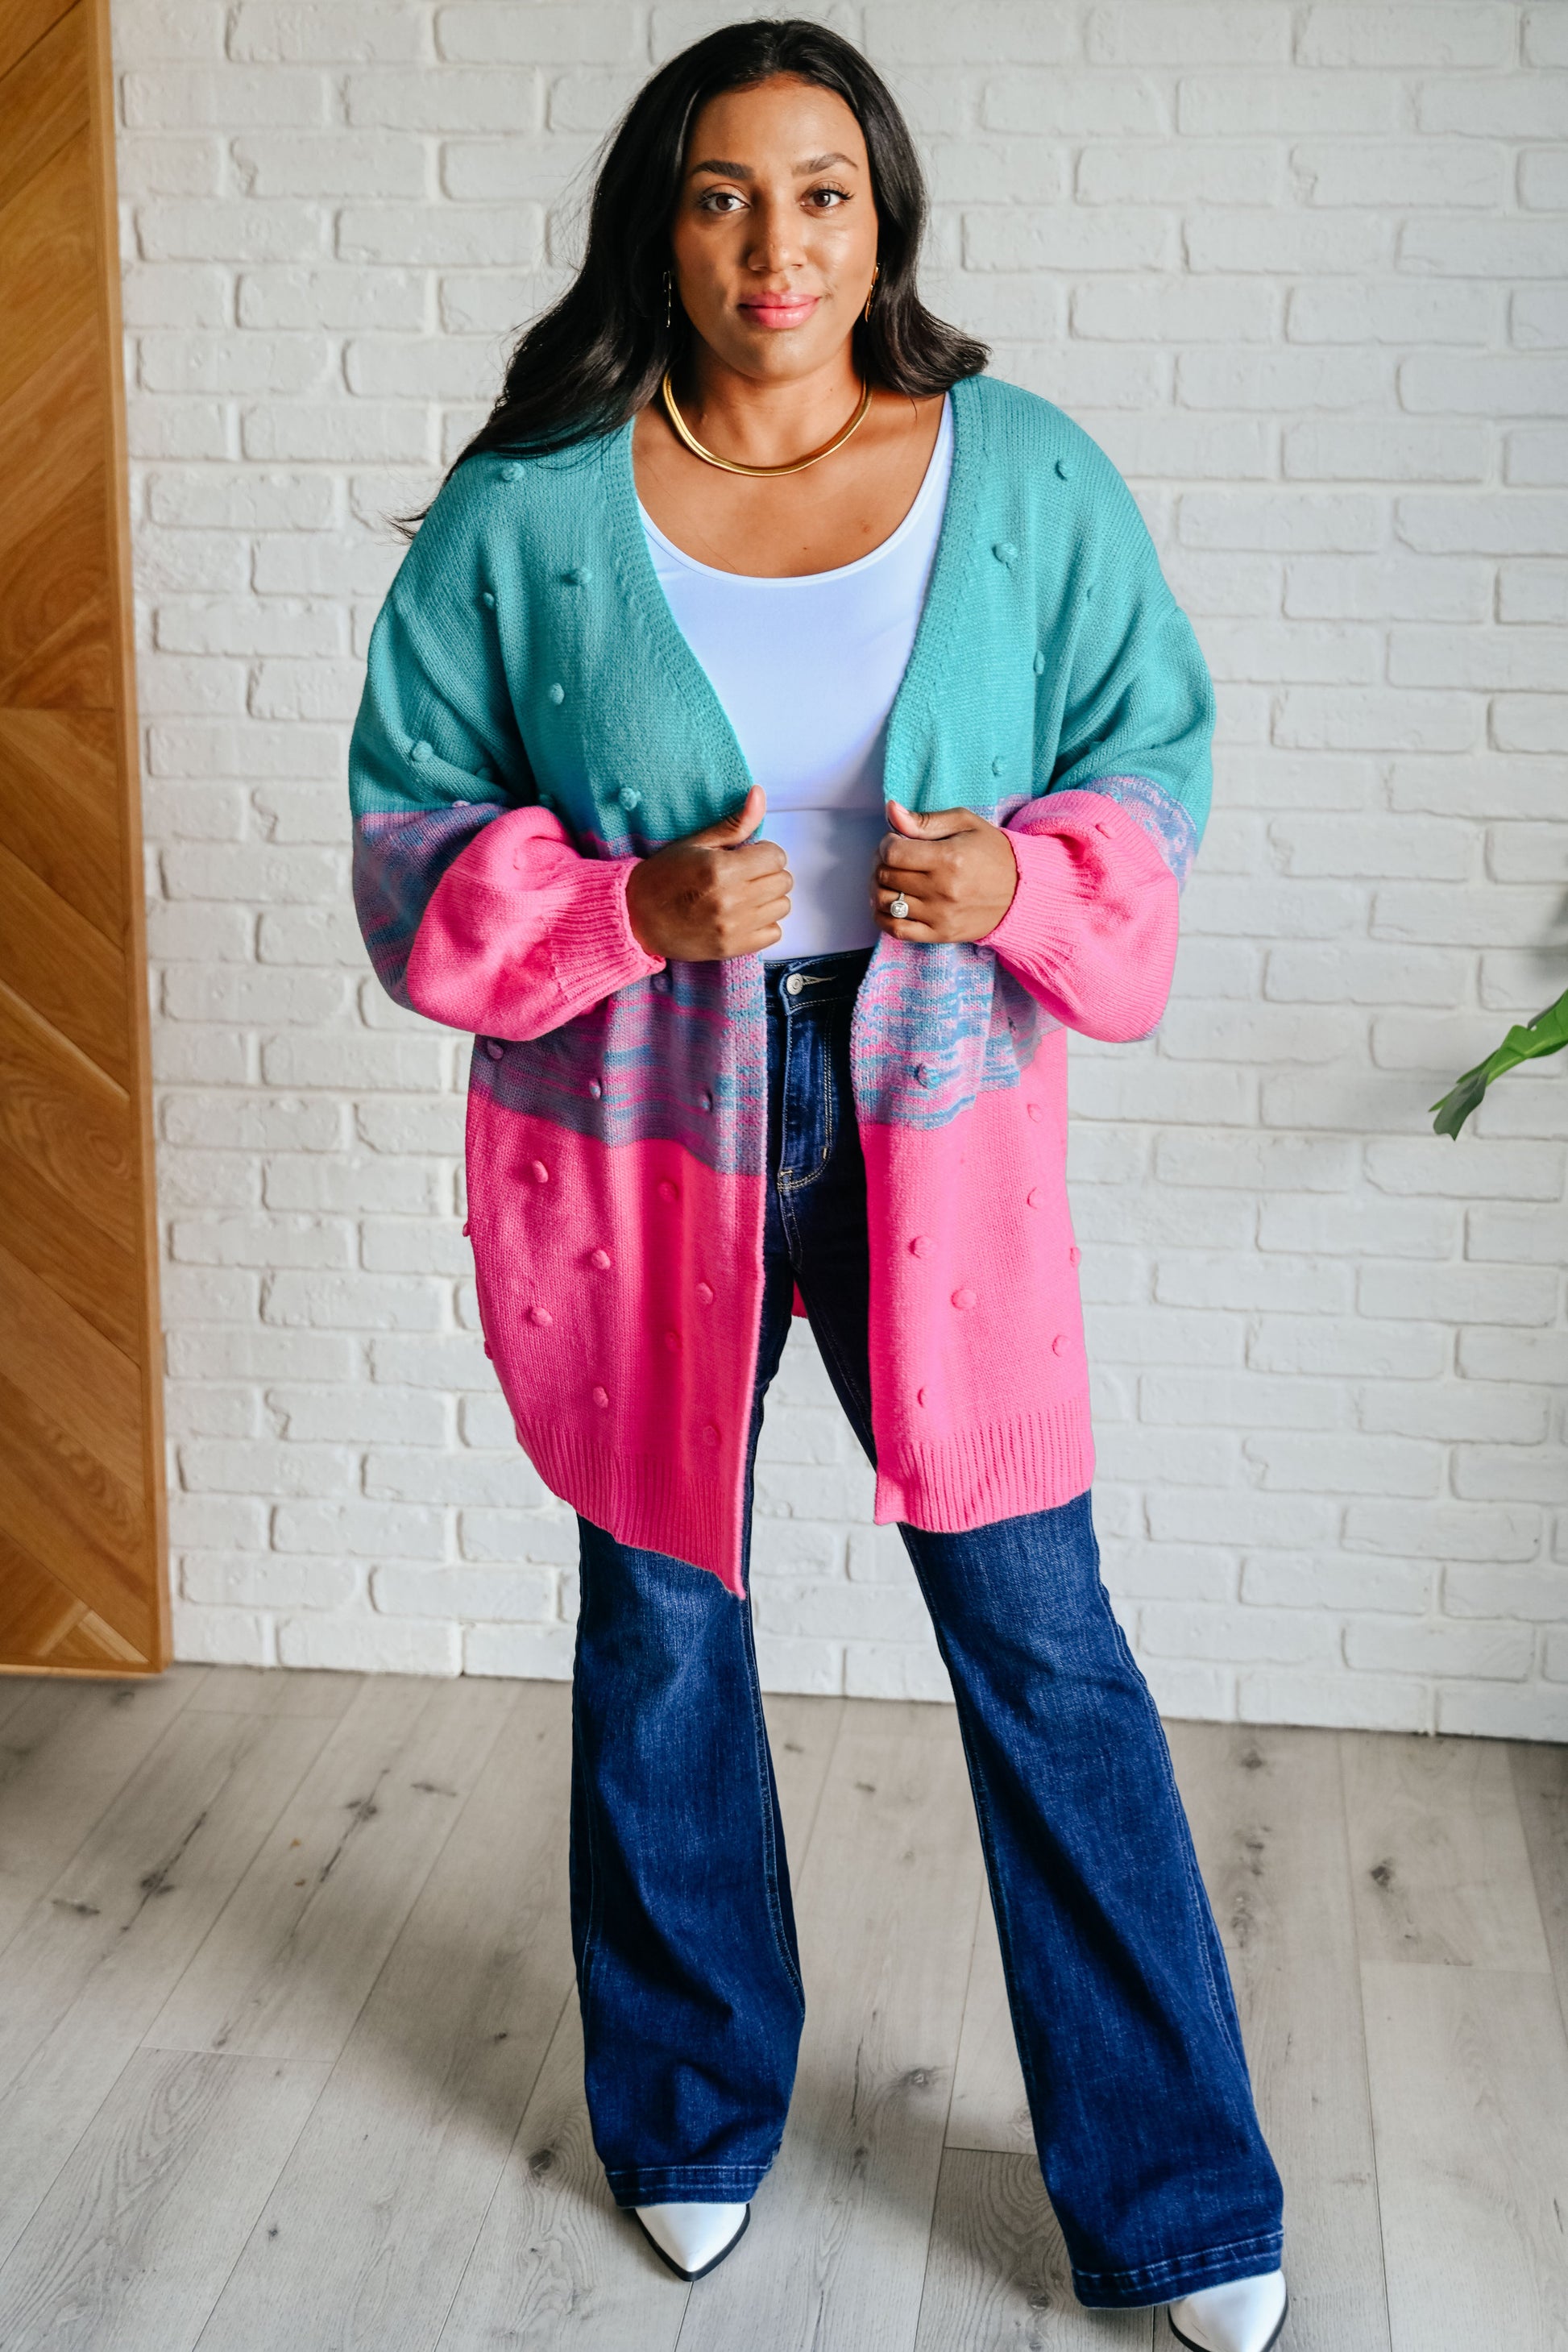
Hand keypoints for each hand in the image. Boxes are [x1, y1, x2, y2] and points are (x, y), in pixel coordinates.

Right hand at [626, 784, 792, 960]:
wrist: (637, 917)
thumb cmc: (665, 876)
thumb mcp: (696, 843)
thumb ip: (735, 823)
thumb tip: (759, 793)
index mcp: (721, 868)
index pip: (776, 856)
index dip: (764, 852)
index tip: (748, 856)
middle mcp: (731, 900)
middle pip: (783, 881)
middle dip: (768, 873)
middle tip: (746, 875)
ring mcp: (733, 927)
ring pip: (782, 906)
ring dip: (769, 898)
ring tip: (745, 895)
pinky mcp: (733, 948)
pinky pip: (775, 933)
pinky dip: (765, 924)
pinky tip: (744, 916)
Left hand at [873, 800, 1017, 942]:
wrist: (1022, 892)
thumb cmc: (993, 854)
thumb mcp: (965, 824)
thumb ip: (925, 820)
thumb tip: (891, 811)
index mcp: (948, 858)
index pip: (893, 853)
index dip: (886, 844)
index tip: (896, 841)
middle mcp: (942, 890)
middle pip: (886, 876)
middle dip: (881, 863)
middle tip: (893, 859)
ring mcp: (940, 916)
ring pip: (885, 902)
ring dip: (879, 888)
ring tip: (891, 879)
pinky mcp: (940, 934)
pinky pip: (896, 930)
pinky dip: (883, 917)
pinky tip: (889, 904)